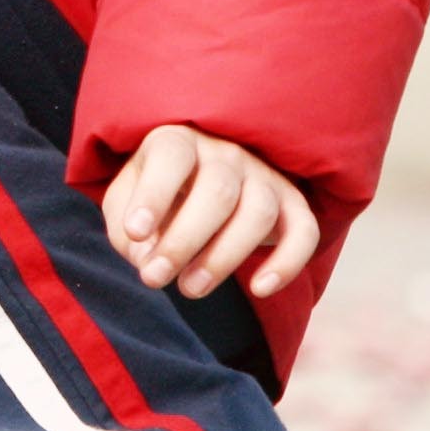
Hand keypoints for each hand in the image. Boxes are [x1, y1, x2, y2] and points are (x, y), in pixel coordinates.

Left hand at [101, 124, 320, 300]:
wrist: (204, 181)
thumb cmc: (159, 194)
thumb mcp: (127, 203)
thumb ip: (125, 231)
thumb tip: (148, 262)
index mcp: (178, 141)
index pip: (171, 157)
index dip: (154, 194)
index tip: (135, 232)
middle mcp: (225, 152)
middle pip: (217, 192)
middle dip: (184, 241)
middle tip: (156, 278)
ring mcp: (263, 175)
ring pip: (258, 213)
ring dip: (224, 258)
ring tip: (190, 289)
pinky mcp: (293, 203)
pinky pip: (304, 230)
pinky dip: (287, 262)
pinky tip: (260, 289)